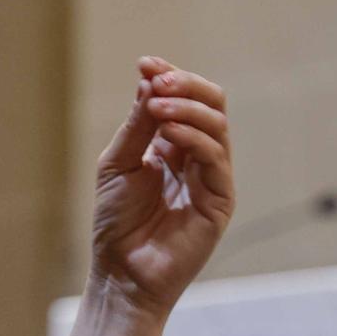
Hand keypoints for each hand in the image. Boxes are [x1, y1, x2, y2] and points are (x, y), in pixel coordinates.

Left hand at [91, 57, 235, 320]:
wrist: (121, 272)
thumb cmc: (116, 222)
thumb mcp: (118, 163)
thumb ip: (137, 125)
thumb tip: (148, 79)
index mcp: (173, 147)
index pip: (185, 100)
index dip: (169, 77)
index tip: (146, 63)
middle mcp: (197, 159)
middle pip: (211, 105)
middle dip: (185, 85)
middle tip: (158, 78)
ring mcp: (211, 179)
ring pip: (217, 126)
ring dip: (187, 107)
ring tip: (157, 103)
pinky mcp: (220, 201)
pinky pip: (216, 159)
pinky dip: (194, 138)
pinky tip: (168, 133)